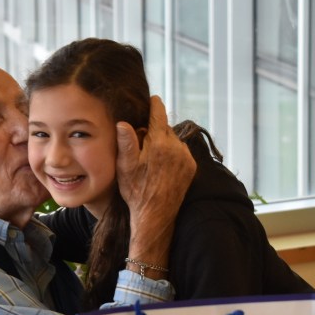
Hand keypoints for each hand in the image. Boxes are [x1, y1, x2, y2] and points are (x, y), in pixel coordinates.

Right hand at [115, 96, 195, 268]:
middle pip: (165, 128)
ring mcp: (186, 158)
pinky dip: (172, 154)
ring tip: (151, 159)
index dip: (154, 105)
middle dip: (154, 131)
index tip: (153, 98)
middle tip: (142, 144)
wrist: (155, 216)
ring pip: (173, 141)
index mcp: (160, 143)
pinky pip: (181, 153)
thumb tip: (123, 122)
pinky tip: (161, 167)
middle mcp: (177, 147)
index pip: (158, 114)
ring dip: (164, 144)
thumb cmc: (136, 192)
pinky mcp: (191, 168)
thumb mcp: (125, 167)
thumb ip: (126, 142)